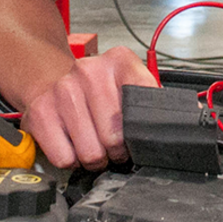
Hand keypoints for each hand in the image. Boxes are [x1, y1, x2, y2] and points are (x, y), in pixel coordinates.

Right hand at [20, 46, 157, 169]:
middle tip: (115, 147)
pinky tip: (74, 145)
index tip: (139, 137)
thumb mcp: (129, 82)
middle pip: (114, 134)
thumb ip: (151, 98)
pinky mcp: (41, 112)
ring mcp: (63, 90)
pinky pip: (65, 157)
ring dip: (96, 158)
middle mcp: (90, 71)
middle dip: (118, 150)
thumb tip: (181, 119)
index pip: (143, 104)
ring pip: (90, 151)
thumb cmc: (97, 88)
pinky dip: (72, 160)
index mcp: (120, 60)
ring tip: (97, 147)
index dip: (142, 131)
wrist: (52, 80)